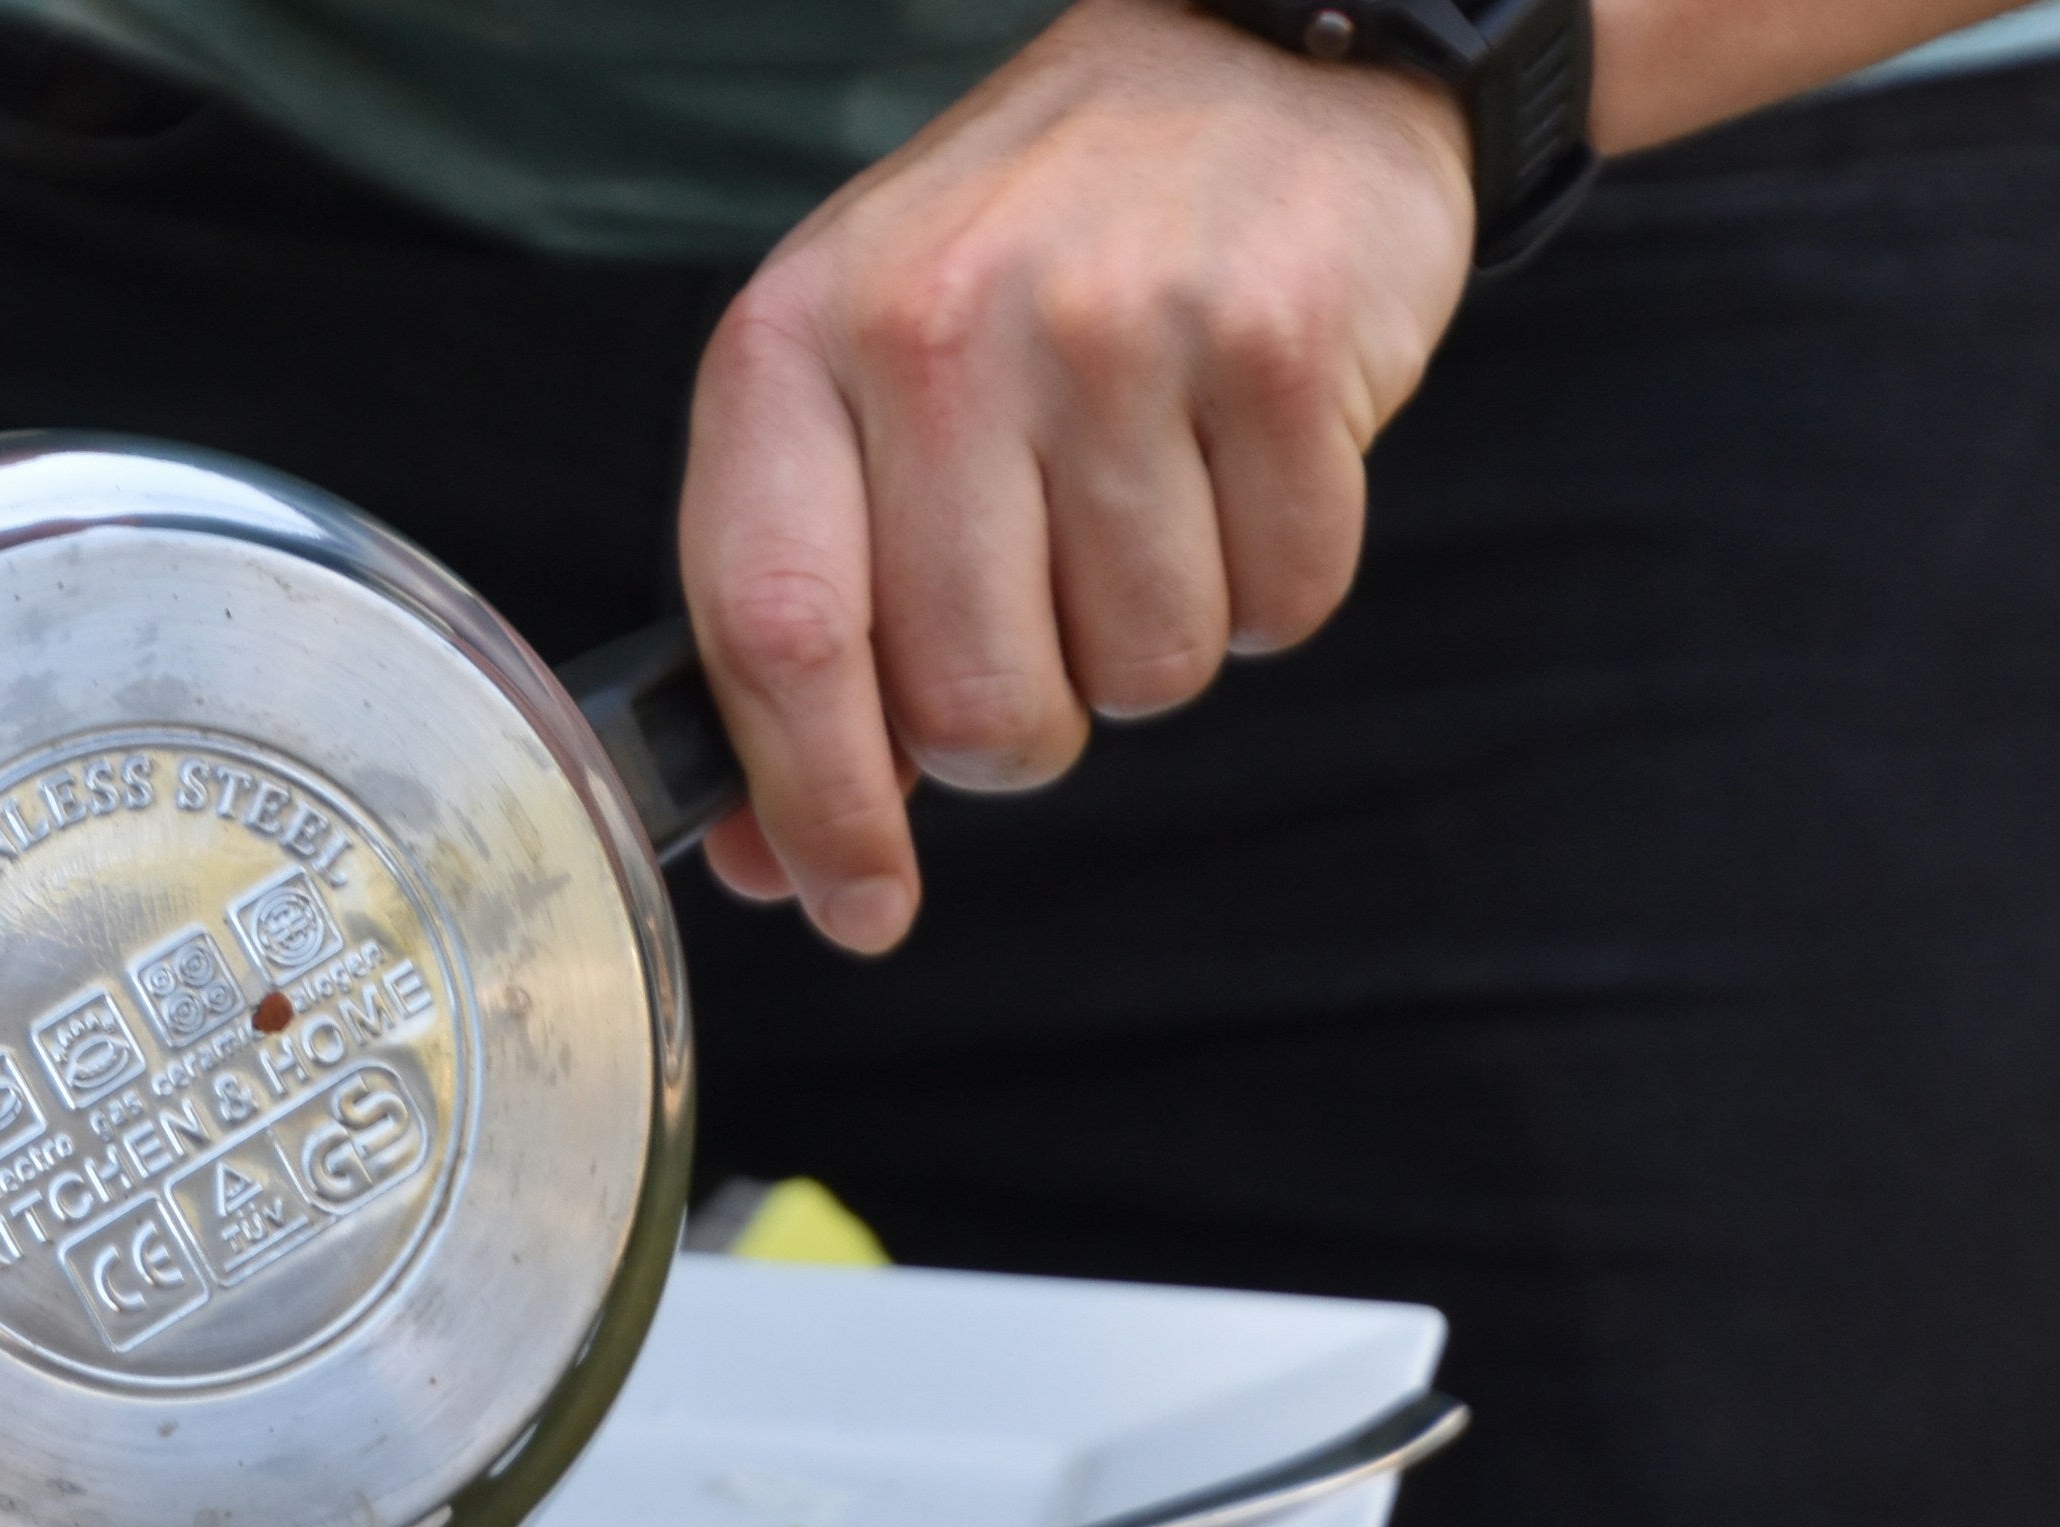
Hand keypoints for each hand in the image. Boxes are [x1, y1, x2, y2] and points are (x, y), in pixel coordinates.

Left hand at [680, 0, 1473, 948]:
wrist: (1248, 59)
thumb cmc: (1020, 266)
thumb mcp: (855, 394)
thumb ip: (805, 624)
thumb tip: (790, 869)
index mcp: (788, 346)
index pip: (776, 636)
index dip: (817, 809)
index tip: (856, 909)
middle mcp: (937, 327)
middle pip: (976, 703)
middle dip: (1021, 731)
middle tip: (1045, 631)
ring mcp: (1114, 328)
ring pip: (1140, 675)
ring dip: (1152, 646)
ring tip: (1144, 501)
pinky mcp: (1280, 343)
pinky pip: (1283, 604)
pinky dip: (1273, 582)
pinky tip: (1238, 463)